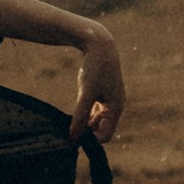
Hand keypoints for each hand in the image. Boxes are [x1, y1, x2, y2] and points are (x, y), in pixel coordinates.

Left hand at [71, 22, 124, 145]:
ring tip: (69, 120)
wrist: (99, 44)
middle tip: (68, 129)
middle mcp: (116, 106)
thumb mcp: (85, 94)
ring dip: (85, 123)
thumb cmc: (94, 68)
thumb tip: (74, 139)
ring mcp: (111, 100)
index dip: (89, 139)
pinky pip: (95, 111)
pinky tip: (73, 112)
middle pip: (101, 129)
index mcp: (116, 108)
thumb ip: (80, 117)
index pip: (104, 136)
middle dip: (87, 132)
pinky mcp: (104, 93)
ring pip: (97, 121)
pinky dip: (85, 114)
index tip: (72, 134)